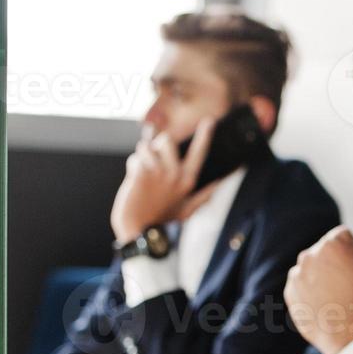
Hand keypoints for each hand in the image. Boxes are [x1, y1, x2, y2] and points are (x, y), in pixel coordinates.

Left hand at [109, 119, 216, 243]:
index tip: (209, 121)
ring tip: (143, 176)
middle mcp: (176, 174)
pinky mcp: (141, 173)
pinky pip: (135, 158)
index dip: (205, 135)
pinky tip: (134, 184)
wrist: (140, 232)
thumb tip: (220, 184)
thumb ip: (204, 196)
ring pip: (147, 147)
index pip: (199, 153)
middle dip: (157, 146)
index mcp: (188, 181)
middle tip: (152, 162)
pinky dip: (132, 168)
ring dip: (142, 157)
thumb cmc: (163, 221)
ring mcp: (158, 172)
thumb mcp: (188, 210)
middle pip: (167, 139)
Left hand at [283, 226, 352, 353]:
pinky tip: (326, 305)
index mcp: (332, 245)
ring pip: (313, 267)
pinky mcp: (290, 293)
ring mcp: (297, 275)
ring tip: (337, 297)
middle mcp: (309, 255)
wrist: (347, 339)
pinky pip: (303, 285)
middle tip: (350, 285)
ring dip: (323, 276)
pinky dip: (312, 291)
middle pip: (326, 251)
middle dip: (337, 262)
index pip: (344, 236)